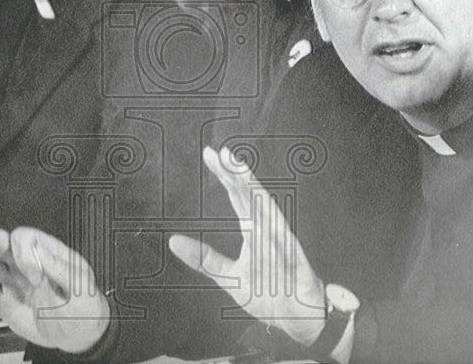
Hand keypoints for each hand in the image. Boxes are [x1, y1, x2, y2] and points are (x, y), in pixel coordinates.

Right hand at [0, 227, 109, 353]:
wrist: (80, 335)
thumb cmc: (85, 308)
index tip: (32, 275)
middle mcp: (30, 265)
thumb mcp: (78, 285)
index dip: (24, 252)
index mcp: (50, 255)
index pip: (28, 239)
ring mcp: (17, 283)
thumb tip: (37, 250)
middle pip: (5, 245)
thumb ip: (57, 267)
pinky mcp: (7, 301)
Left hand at [169, 146, 327, 346]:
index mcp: (254, 230)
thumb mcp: (229, 277)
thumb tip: (173, 241)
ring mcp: (283, 244)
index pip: (238, 196)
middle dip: (237, 173)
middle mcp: (268, 231)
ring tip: (240, 171)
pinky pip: (285, 244)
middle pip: (251, 196)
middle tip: (221, 153)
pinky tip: (262, 215)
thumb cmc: (269, 295)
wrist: (299, 320)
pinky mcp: (297, 262)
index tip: (210, 154)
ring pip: (268, 211)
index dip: (226, 175)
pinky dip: (274, 231)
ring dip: (254, 190)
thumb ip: (204, 259)